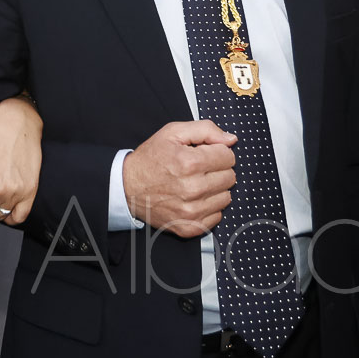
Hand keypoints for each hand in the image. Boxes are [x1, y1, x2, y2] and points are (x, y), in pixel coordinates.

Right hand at [123, 119, 237, 237]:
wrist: (127, 188)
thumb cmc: (150, 160)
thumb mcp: (172, 133)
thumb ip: (205, 130)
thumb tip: (231, 139)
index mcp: (189, 163)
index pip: (228, 157)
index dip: (217, 152)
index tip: (204, 154)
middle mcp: (192, 189)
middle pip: (230, 177)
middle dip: (217, 170)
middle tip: (198, 169)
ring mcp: (191, 211)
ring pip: (226, 197)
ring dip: (214, 189)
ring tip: (195, 184)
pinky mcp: (190, 227)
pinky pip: (217, 216)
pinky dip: (209, 207)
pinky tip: (193, 199)